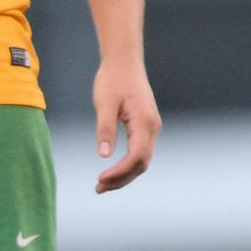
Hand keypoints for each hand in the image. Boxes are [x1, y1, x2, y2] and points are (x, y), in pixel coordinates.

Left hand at [91, 60, 161, 193]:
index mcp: (144, 122)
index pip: (135, 157)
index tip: (99, 180)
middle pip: (142, 163)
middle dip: (122, 179)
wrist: (124, 61)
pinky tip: (113, 169)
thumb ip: (105, 129)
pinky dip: (128, 164)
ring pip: (143, 159)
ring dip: (125, 174)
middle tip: (98, 188)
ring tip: (103, 184)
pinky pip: (141, 151)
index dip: (119, 172)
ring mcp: (152, 126)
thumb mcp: (104, 104)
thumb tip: (104, 156)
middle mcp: (152, 127)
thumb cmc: (112, 80)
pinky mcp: (147, 125)